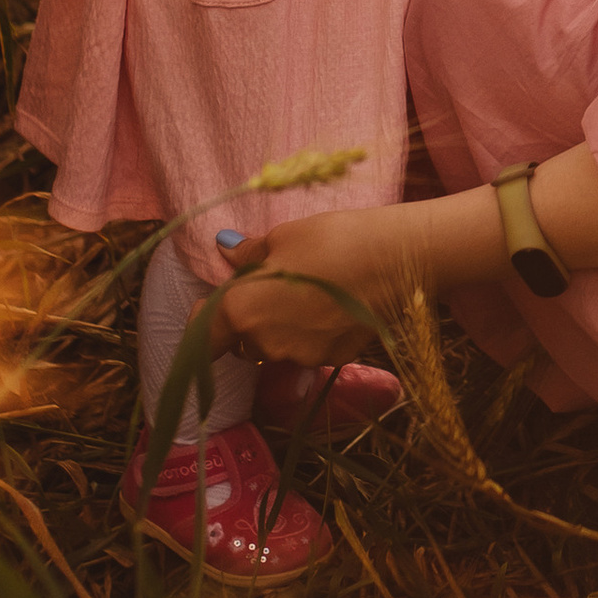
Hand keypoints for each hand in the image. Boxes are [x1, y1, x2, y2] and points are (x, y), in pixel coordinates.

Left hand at [219, 205, 412, 354]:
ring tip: (309, 294)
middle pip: (242, 341)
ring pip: (276, 346)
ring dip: (281, 328)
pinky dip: (312, 333)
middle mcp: (264, 343)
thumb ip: (250, 254)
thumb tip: (226, 250)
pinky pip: (308, 349)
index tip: (212, 304)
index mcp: (242, 311)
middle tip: (273, 285)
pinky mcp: (331, 361)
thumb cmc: (332, 240)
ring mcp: (299, 357)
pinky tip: (333, 307)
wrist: (395, 260)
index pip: (202, 334)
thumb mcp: (284, 236)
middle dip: (249, 319)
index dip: (204, 320)